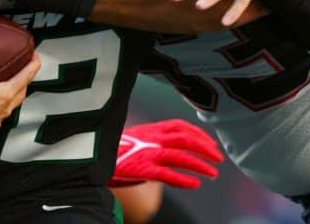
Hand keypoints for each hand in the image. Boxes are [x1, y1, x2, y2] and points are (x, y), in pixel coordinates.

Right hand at [0, 27, 40, 143]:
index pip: (26, 77)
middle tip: (24, 71)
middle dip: (25, 81)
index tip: (36, 58)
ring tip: (7, 86)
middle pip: (22, 93)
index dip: (33, 65)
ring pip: (10, 106)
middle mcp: (3, 109)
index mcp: (4, 95)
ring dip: (12, 96)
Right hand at [109, 119, 223, 188]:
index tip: (211, 142)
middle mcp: (152, 139)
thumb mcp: (136, 138)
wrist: (90, 156)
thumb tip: (169, 149)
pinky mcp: (143, 170)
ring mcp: (148, 154)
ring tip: (213, 174)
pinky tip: (195, 184)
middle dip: (205, 148)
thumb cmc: (113, 149)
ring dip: (200, 165)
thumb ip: (153, 140)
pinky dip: (184, 179)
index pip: (180, 126)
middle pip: (185, 139)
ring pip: (181, 156)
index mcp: (150, 129)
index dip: (199, 133)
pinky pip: (168, 175)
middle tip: (218, 158)